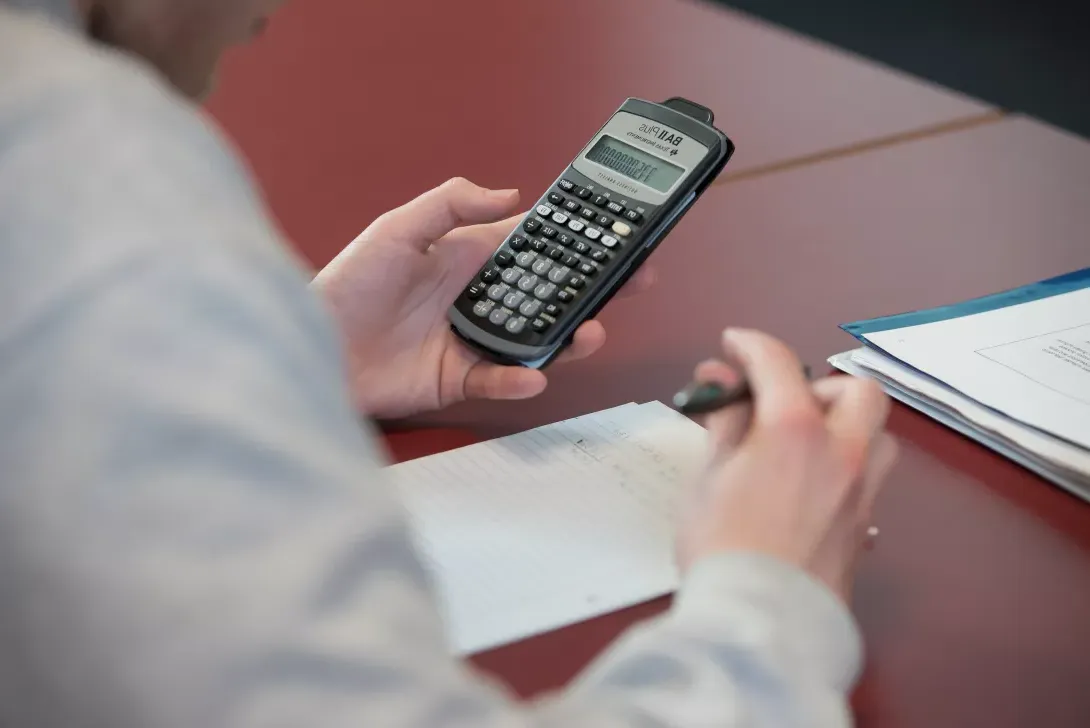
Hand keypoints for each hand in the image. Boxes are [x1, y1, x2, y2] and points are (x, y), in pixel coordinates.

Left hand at [312, 177, 654, 419]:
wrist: (314, 347)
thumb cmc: (348, 284)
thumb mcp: (397, 229)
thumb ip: (451, 205)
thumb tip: (510, 194)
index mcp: (469, 257)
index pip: (533, 244)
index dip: (573, 239)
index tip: (613, 235)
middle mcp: (479, 299)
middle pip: (548, 293)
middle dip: (591, 289)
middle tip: (631, 283)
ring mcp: (473, 341)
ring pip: (536, 340)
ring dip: (568, 338)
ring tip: (590, 333)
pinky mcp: (460, 379)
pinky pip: (498, 380)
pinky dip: (517, 380)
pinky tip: (529, 375)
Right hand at [676, 329, 897, 603]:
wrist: (759, 621)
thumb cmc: (722, 545)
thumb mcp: (708, 475)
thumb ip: (723, 421)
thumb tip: (722, 379)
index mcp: (796, 429)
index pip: (778, 361)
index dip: (750, 344)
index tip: (731, 345)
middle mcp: (842, 452)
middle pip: (856, 390)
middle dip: (819, 385)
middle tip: (778, 403)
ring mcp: (862, 492)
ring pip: (878, 435)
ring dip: (846, 425)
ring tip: (803, 443)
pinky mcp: (865, 529)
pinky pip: (869, 479)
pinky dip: (843, 466)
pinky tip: (808, 486)